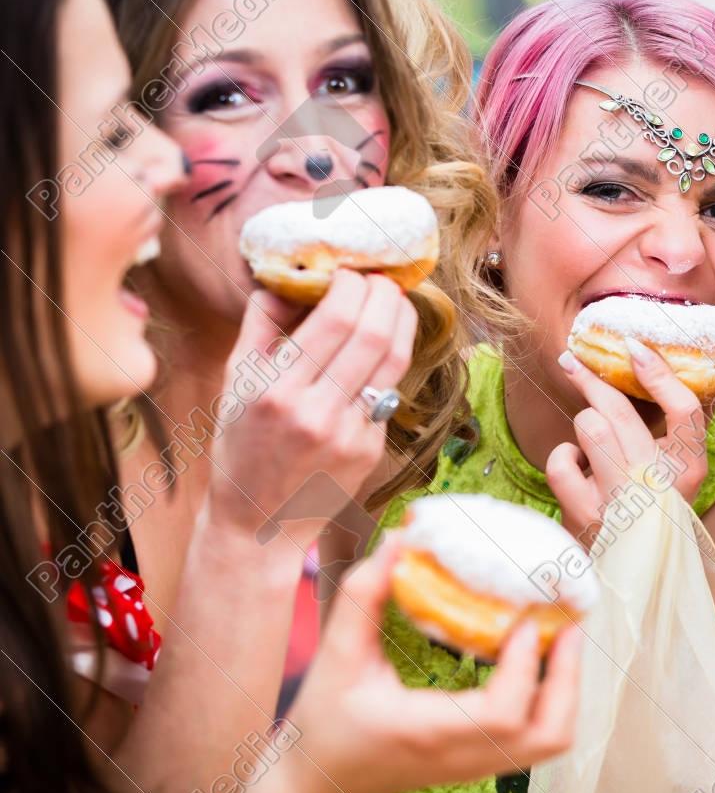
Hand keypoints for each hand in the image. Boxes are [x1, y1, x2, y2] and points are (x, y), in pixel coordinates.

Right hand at [203, 270, 415, 546]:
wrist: (258, 520)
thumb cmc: (242, 444)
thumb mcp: (234, 381)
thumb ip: (261, 324)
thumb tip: (290, 278)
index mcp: (276, 392)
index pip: (334, 320)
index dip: (354, 286)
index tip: (351, 272)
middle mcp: (316, 414)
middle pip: (373, 335)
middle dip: (385, 295)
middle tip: (382, 278)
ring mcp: (349, 435)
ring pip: (394, 362)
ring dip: (402, 321)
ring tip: (394, 300)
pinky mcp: (371, 450)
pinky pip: (389, 392)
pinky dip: (391, 360)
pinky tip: (385, 344)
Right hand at [283, 534, 583, 792]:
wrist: (322, 782)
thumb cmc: (325, 721)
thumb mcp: (336, 655)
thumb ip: (363, 597)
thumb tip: (400, 540)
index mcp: (427, 731)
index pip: (500, 714)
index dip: (523, 668)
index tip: (523, 623)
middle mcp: (462, 756)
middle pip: (547, 735)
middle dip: (569, 678)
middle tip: (569, 626)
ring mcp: (478, 765)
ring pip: (551, 742)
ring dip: (568, 690)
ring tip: (564, 640)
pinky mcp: (483, 762)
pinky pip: (538, 739)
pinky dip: (554, 700)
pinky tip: (541, 660)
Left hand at [545, 340, 710, 546]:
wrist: (634, 572)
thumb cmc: (657, 509)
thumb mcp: (680, 472)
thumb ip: (679, 428)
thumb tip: (655, 365)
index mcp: (690, 470)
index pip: (685, 409)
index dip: (659, 373)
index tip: (634, 348)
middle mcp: (658, 487)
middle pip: (620, 412)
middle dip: (591, 379)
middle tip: (574, 362)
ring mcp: (618, 503)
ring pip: (588, 428)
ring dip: (585, 427)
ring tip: (592, 442)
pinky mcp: (583, 516)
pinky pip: (561, 462)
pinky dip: (565, 458)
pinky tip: (578, 470)